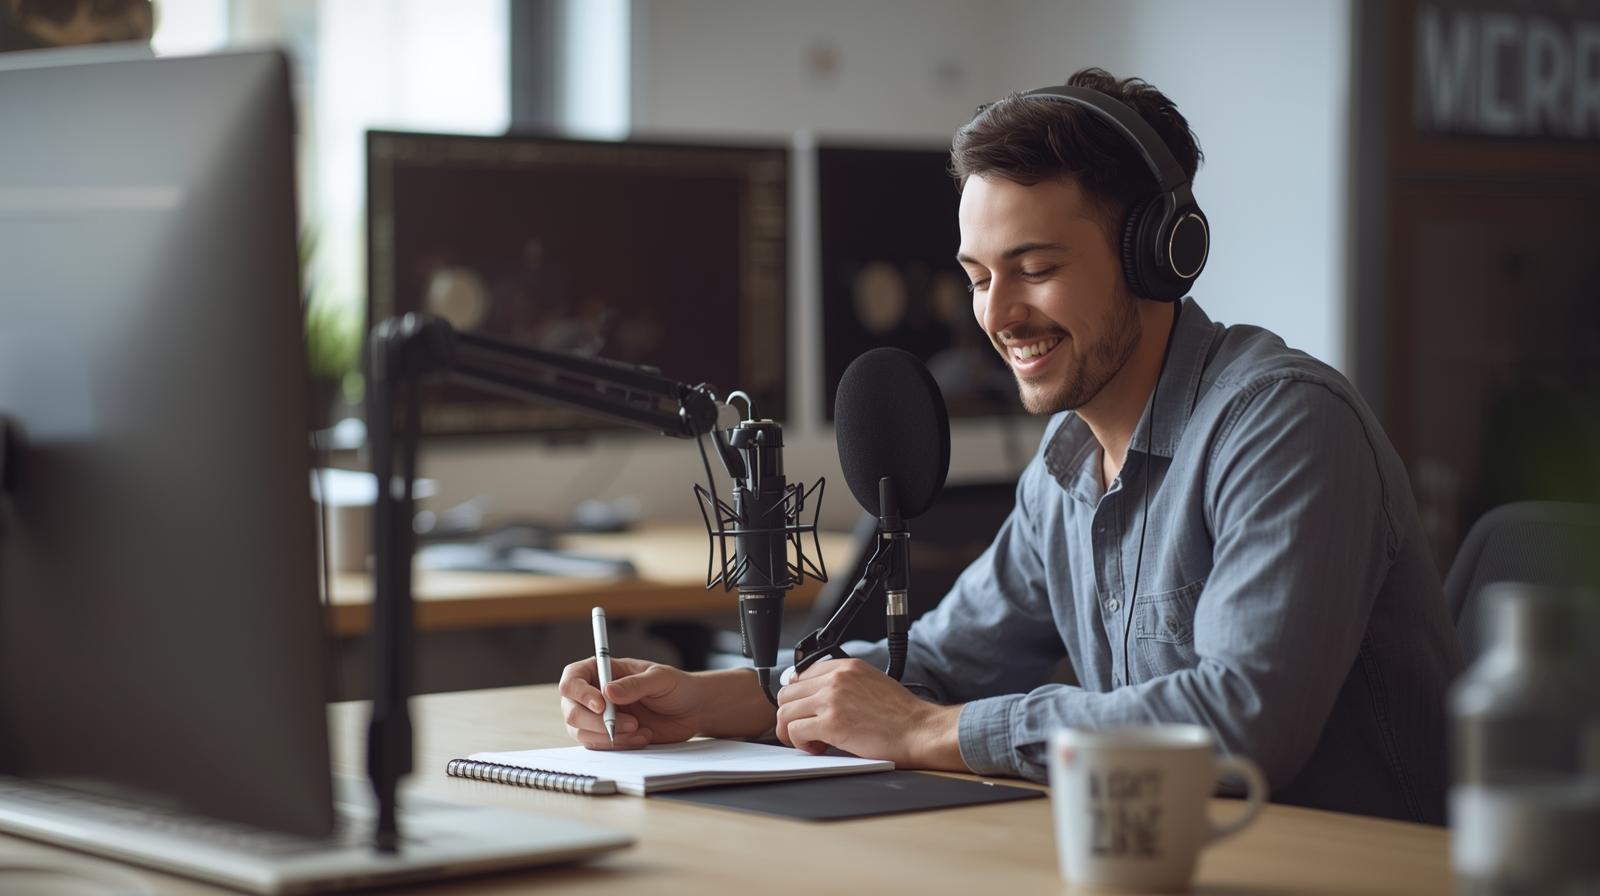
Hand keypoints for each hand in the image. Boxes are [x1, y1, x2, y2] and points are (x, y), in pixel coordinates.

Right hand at [559, 657, 703, 749]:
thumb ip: (635, 684)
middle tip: (629, 723)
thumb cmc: (676, 687)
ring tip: (639, 729)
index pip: (572, 679)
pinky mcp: (608, 737)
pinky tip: (642, 737)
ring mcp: (599, 717)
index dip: (579, 693)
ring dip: (609, 736)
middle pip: (571, 710)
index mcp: (603, 671)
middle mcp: (595, 694)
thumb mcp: (660, 679)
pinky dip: (618, 745)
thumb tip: (607, 691)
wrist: (692, 711)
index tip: (600, 705)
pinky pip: (599, 746)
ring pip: (581, 732)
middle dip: (596, 722)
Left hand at [774, 658, 966, 769]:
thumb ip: (846, 684)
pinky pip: (795, 730)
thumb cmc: (901, 715)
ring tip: (812, 741)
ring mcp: (832, 700)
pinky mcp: (831, 724)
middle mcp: (836, 679)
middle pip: (788, 692)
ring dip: (792, 730)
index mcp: (847, 666)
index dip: (800, 697)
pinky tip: (819, 747)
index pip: (801, 674)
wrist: (919, 730)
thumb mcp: (872, 683)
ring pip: (786, 711)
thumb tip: (819, 698)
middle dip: (791, 714)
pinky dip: (800, 743)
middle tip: (806, 729)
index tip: (805, 710)